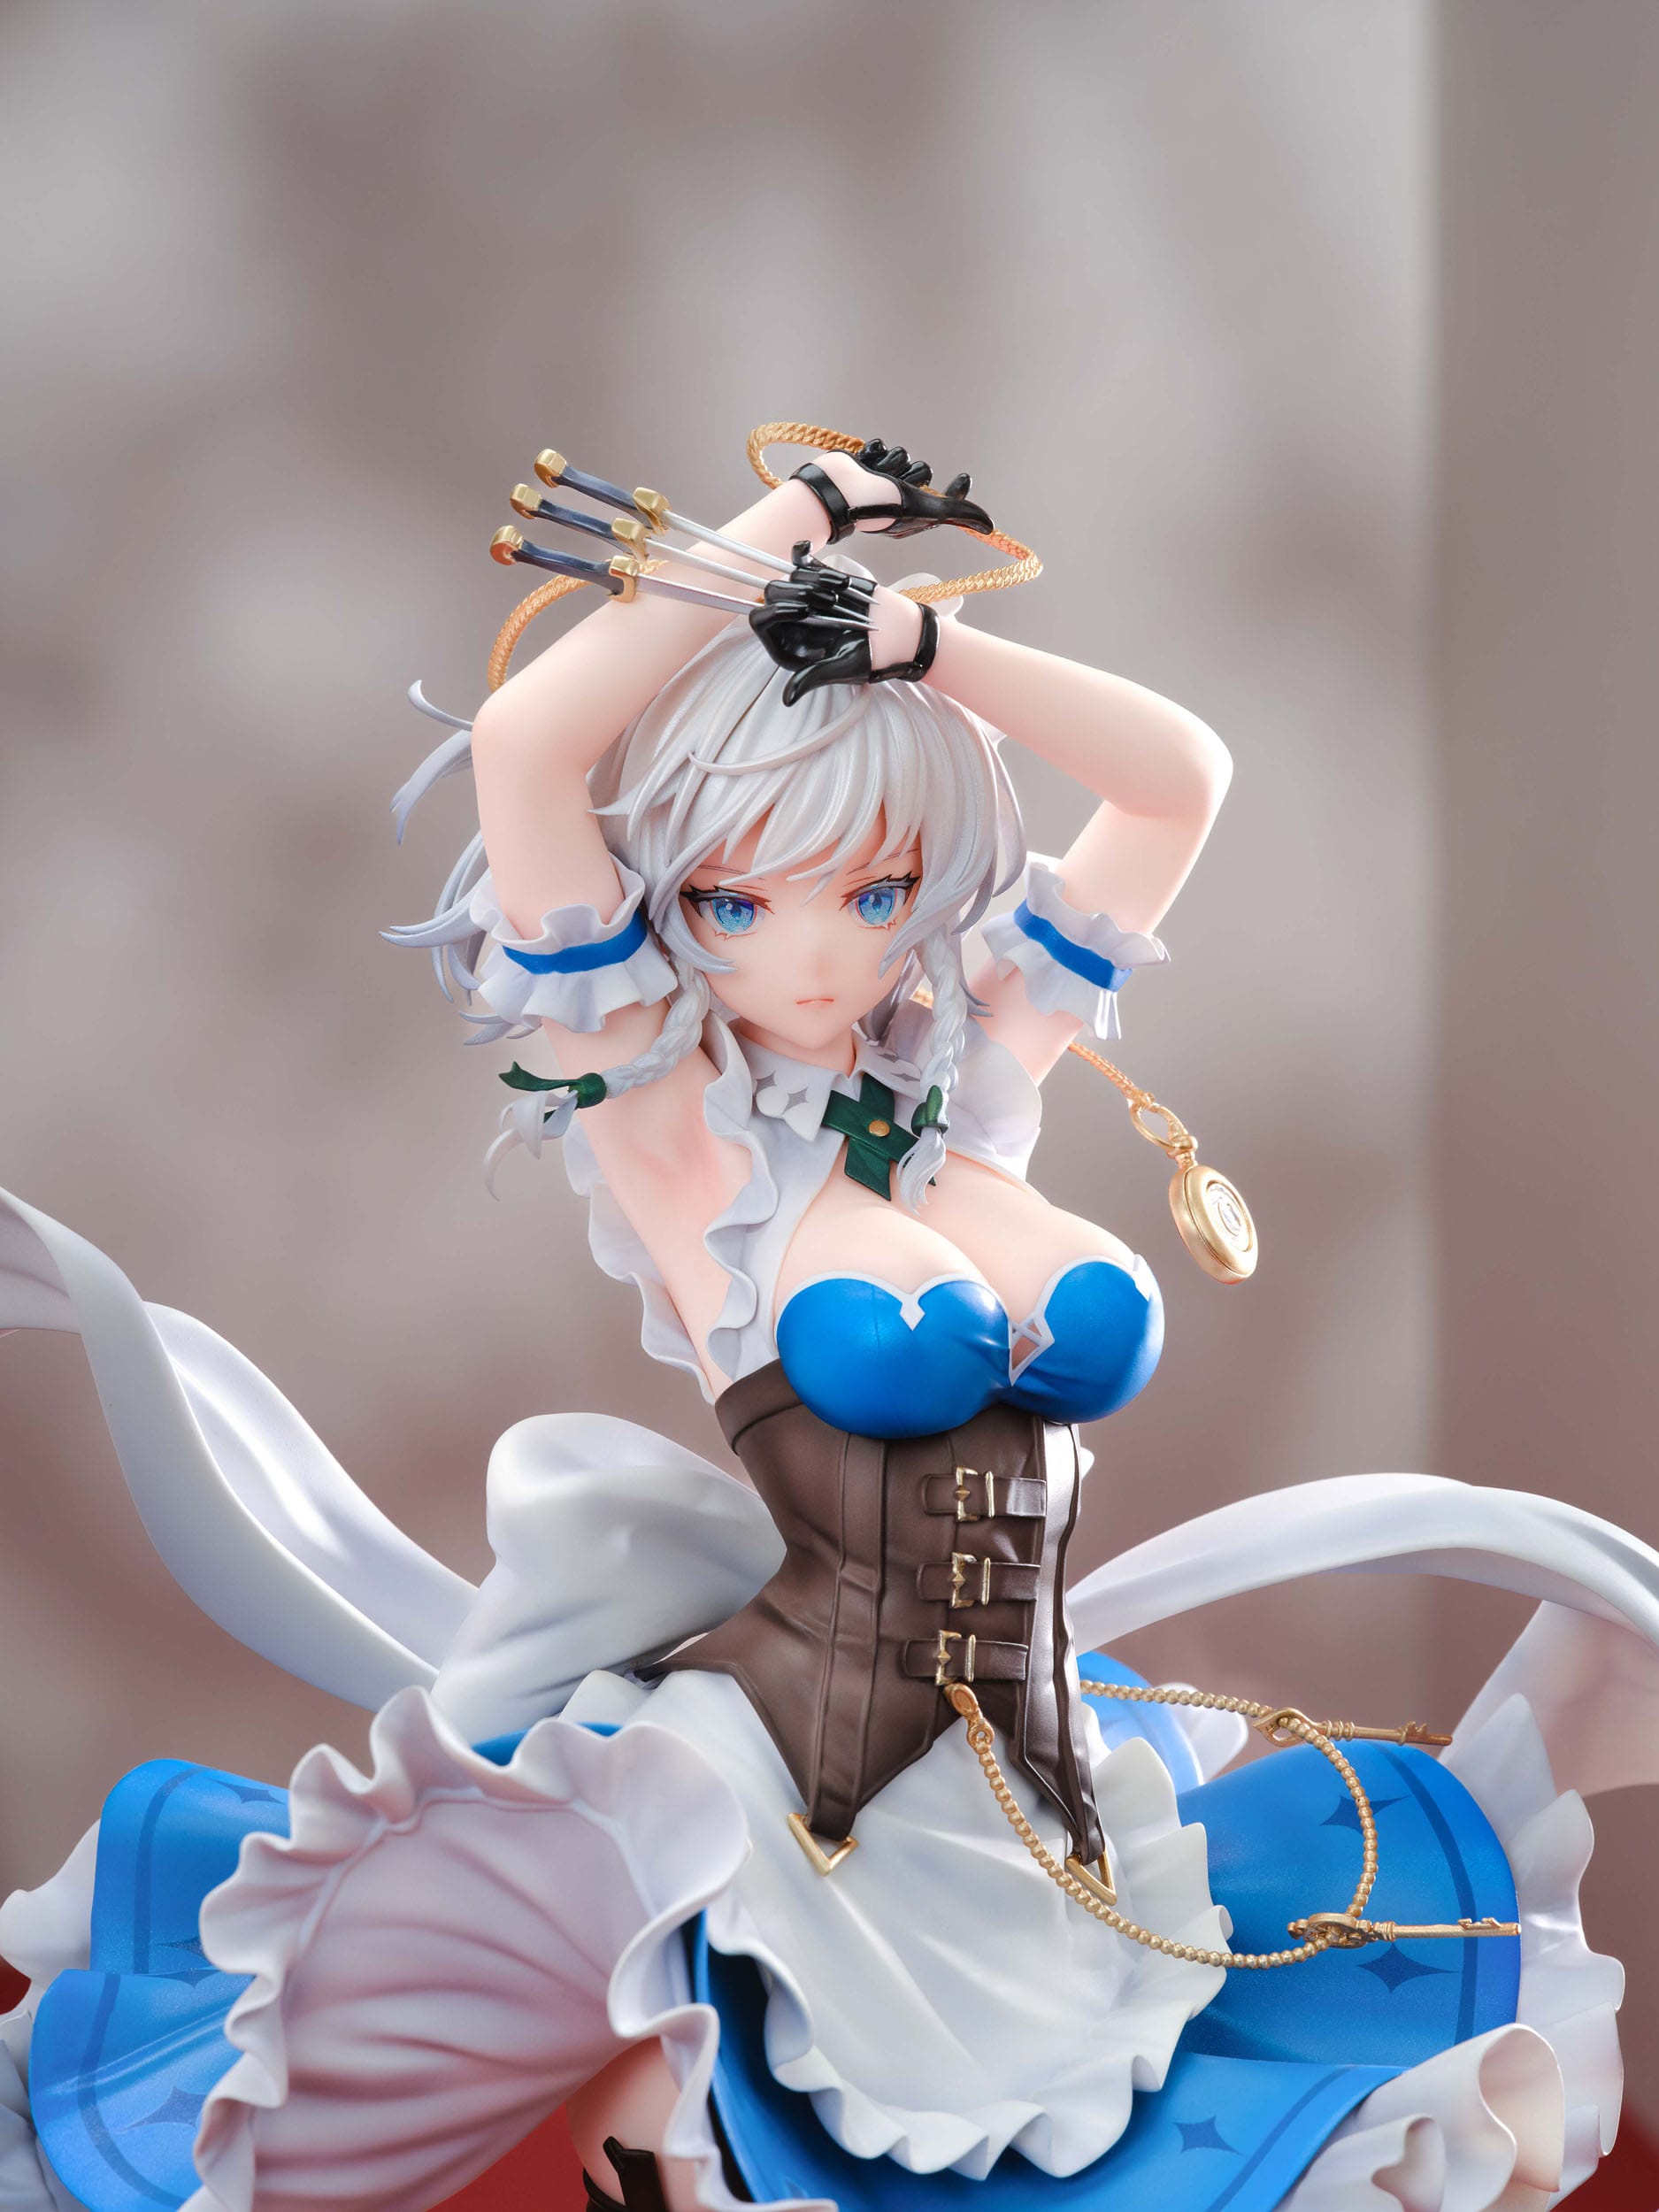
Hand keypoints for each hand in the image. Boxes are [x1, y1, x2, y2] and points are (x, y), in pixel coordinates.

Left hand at [749, 546, 935, 705]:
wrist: (897, 634)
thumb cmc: (869, 656)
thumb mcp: (841, 668)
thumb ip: (811, 678)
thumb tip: (787, 699)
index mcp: (789, 644)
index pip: (760, 622)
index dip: (774, 612)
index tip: (803, 610)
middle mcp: (792, 621)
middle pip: (772, 593)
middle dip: (798, 594)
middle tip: (830, 603)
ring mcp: (805, 598)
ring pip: (791, 576)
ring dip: (815, 582)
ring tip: (842, 597)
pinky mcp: (820, 580)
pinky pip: (802, 562)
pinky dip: (802, 553)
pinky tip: (805, 549)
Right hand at [793, 439, 993, 542]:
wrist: (837, 493)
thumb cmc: (880, 507)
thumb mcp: (926, 509)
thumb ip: (958, 513)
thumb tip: (989, 526)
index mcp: (913, 515)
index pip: (943, 501)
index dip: (956, 490)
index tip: (965, 478)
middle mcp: (898, 499)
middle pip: (922, 473)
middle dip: (914, 474)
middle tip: (900, 485)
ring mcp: (880, 482)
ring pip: (902, 457)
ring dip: (893, 463)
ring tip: (877, 474)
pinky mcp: (865, 466)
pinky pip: (881, 447)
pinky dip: (875, 453)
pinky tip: (865, 462)